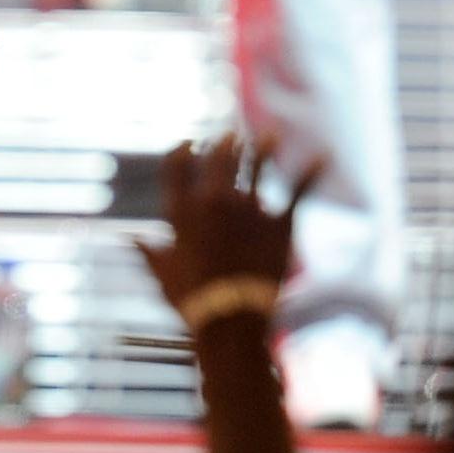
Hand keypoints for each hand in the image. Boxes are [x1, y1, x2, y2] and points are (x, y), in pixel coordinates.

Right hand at [136, 135, 314, 319]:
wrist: (231, 318)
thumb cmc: (190, 301)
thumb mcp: (161, 275)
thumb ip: (148, 251)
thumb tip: (131, 238)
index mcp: (182, 210)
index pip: (177, 167)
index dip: (181, 150)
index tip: (188, 143)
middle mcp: (214, 201)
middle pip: (219, 160)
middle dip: (224, 144)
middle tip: (230, 136)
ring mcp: (248, 209)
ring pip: (258, 167)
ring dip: (264, 148)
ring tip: (270, 134)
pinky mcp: (279, 223)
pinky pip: (299, 191)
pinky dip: (312, 172)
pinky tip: (322, 156)